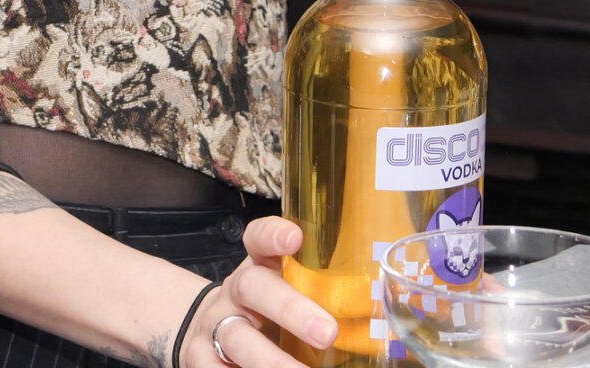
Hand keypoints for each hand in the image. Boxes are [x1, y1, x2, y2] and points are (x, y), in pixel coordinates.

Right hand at [179, 218, 334, 367]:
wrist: (206, 331)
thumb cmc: (266, 314)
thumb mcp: (289, 294)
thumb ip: (323, 295)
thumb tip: (389, 309)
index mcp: (261, 266)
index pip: (259, 238)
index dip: (273, 234)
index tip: (294, 238)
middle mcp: (236, 290)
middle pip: (255, 288)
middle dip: (290, 310)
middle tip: (328, 333)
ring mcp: (215, 323)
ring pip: (236, 337)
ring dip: (271, 361)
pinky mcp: (199, 357)